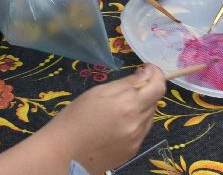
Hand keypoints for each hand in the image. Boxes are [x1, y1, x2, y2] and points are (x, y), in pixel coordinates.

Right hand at [35, 65, 165, 173]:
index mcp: (129, 104)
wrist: (64, 153)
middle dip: (147, 90)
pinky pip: (142, 131)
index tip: (146, 68)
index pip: (158, 87)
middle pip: (154, 101)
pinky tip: (118, 123)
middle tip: (130, 86)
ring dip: (142, 106)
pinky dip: (136, 122)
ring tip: (120, 107)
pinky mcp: (132, 151)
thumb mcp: (98, 92)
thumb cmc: (76, 117)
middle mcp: (137, 122)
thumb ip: (126, 83)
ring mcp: (136, 139)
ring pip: (149, 116)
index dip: (156, 74)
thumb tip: (146, 72)